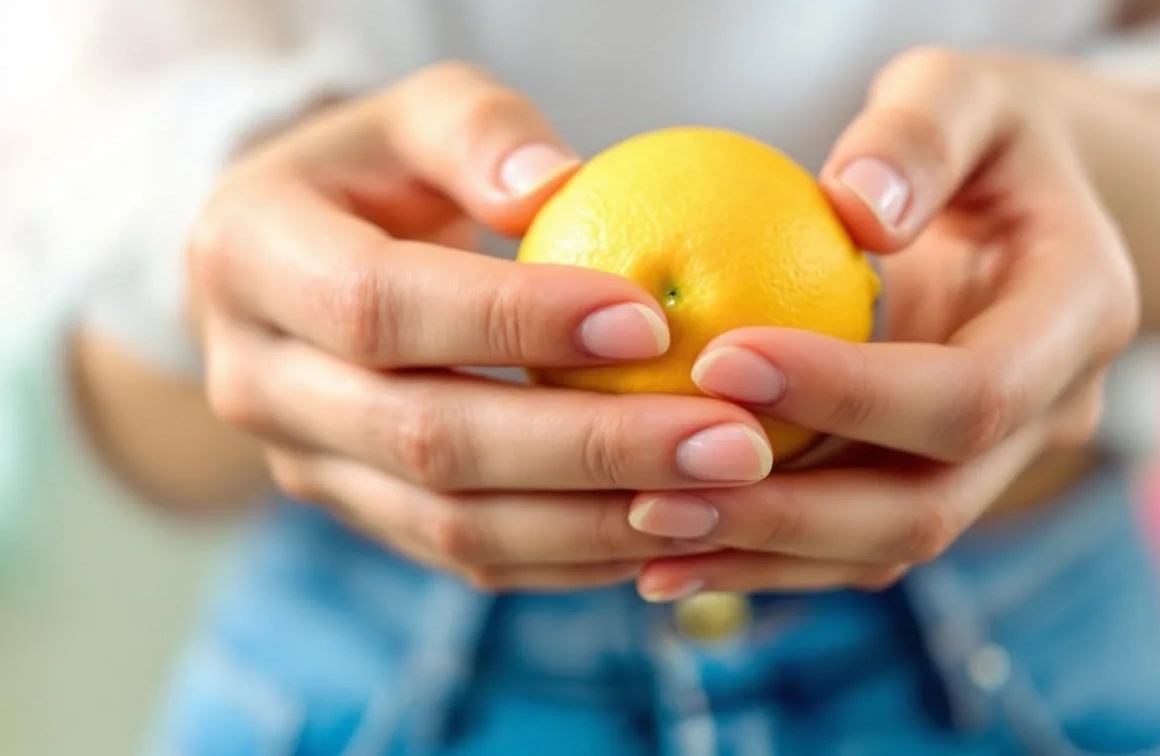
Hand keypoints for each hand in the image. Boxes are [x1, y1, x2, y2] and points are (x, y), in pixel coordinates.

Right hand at [191, 64, 774, 589]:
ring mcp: (305, 466)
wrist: (303, 264)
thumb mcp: (416, 114)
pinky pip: (470, 562)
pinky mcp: (362, 515)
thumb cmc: (379, 169)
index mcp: (249, 259)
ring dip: (597, 522)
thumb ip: (479, 131)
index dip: (512, 321)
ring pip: (453, 527)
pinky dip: (575, 557)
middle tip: (731, 441)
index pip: (380, 306)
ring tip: (722, 499)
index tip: (650, 319)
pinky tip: (669, 530)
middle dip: (591, 448)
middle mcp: (255, 381)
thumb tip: (558, 184)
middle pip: (428, 440)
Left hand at [626, 48, 1139, 600]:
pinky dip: (763, 554)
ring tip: (645, 539)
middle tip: (658, 490)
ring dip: (763, 553)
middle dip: (790, 511)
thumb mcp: (963, 90)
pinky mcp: (936, 481)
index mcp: (1080, 315)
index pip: (972, 392)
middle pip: (930, 506)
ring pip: (884, 549)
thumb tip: (859, 211)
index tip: (720, 357)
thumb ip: (920, 132)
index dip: (852, 394)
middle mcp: (1053, 412)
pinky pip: (852, 543)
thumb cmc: (985, 133)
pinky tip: (667, 550)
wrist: (1028, 208)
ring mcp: (998, 463)